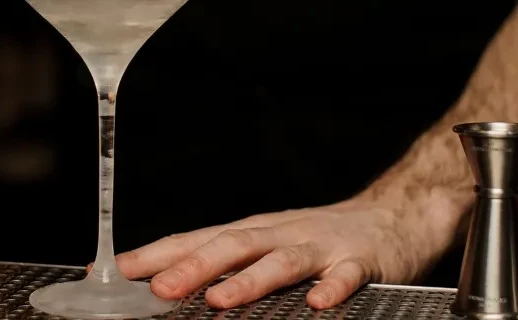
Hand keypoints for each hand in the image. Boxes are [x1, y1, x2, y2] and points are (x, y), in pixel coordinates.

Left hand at [101, 193, 457, 309]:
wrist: (392, 214)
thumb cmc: (323, 235)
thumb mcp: (273, 242)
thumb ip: (233, 261)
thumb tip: (176, 280)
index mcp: (258, 231)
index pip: (203, 238)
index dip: (164, 252)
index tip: (125, 268)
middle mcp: (283, 233)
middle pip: (235, 246)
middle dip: (195, 267)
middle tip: (159, 288)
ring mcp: (321, 246)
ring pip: (282, 261)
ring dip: (250, 280)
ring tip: (220, 300)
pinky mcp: (360, 261)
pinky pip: (345, 276)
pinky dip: (331, 288)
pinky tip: (317, 304)